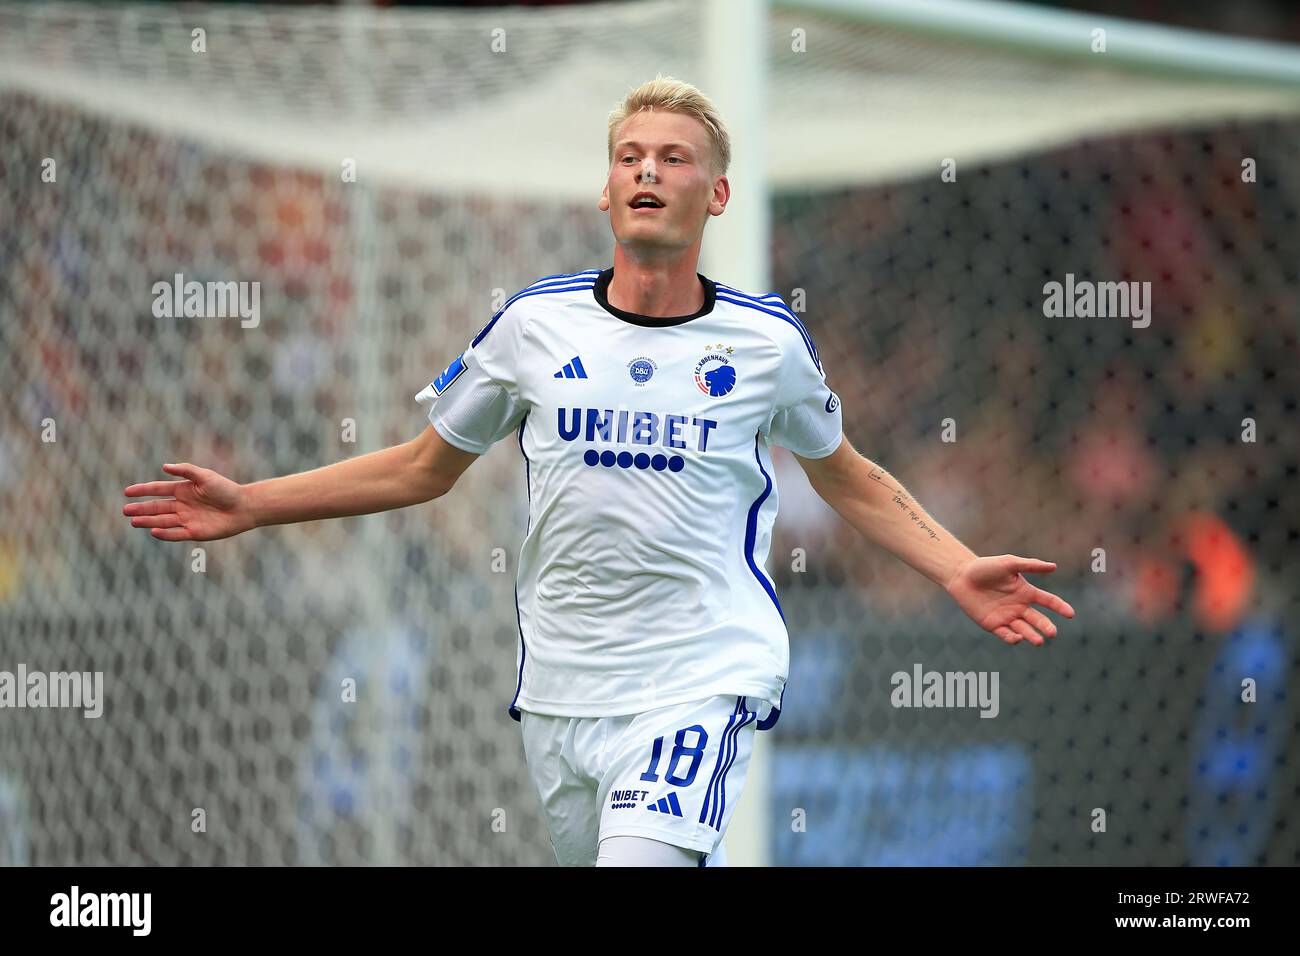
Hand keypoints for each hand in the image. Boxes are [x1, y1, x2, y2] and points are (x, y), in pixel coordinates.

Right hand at [123, 463, 254, 541]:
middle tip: (125, 511)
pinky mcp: (194, 532)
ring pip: (163, 521)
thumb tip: (164, 466)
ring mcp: (187, 519)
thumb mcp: (205, 476)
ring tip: (133, 521)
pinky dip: (164, 533)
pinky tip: (153, 531)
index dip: (142, 491)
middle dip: (141, 509)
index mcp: (183, 490)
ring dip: (148, 521)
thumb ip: (186, 471)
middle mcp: (182, 505)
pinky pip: (176, 533)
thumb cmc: (226, 489)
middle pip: (157, 507)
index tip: (127, 492)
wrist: (244, 507)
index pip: (158, 490)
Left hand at [944, 555, 1074, 645]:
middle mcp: (1019, 607)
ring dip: (1032, 636)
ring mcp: (1006, 617)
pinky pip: (1005, 634)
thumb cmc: (985, 567)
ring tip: (1039, 641)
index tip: (1070, 614)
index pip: (1048, 601)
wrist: (961, 576)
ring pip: (1024, 630)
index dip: (1060, 607)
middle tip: (1052, 633)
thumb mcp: (1009, 564)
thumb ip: (1030, 565)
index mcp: (1026, 592)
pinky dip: (1013, 638)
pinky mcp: (993, 625)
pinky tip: (1018, 638)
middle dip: (1045, 626)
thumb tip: (1054, 566)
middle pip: (1037, 619)